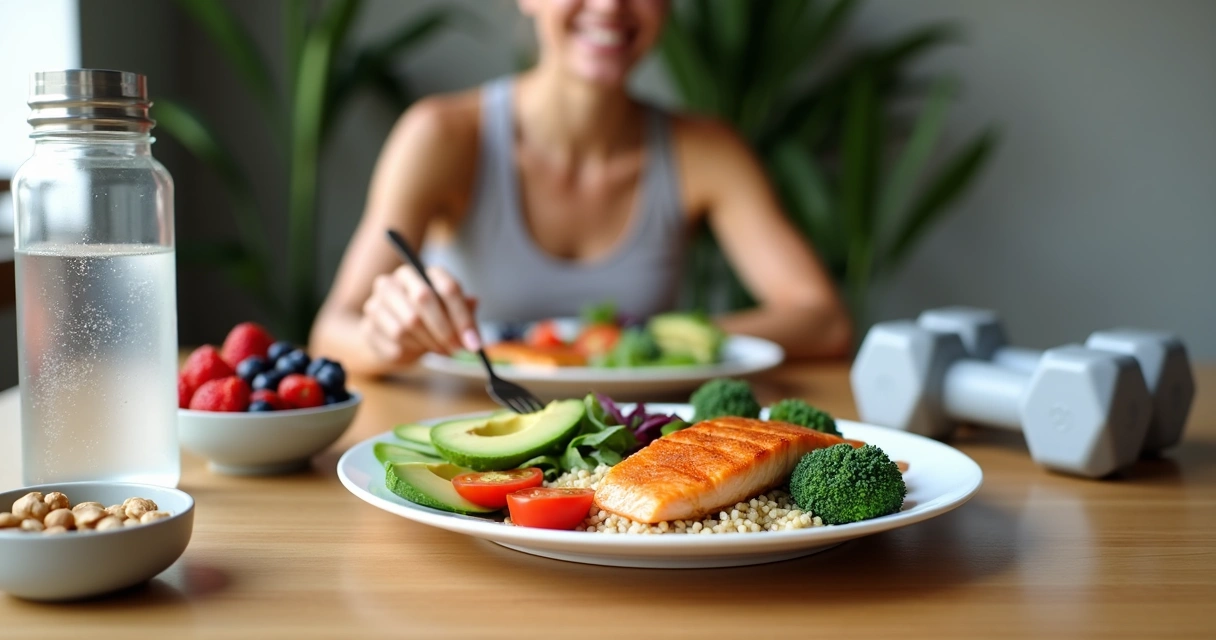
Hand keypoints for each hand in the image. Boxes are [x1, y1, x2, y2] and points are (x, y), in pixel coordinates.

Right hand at [359, 265, 481, 363]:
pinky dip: (412, 352)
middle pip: (423, 299)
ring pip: (407, 324)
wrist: (390, 336)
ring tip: (438, 349)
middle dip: (445, 329)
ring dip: (429, 343)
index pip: (446, 286)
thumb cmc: (426, 320)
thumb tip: (474, 329)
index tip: (474, 342)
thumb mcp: (449, 313)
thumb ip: (464, 314)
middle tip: (457, 349)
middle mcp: (394, 281)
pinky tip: (416, 350)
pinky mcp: (368, 327)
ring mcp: (376, 302)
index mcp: (419, 272)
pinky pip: (395, 344)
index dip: (463, 317)